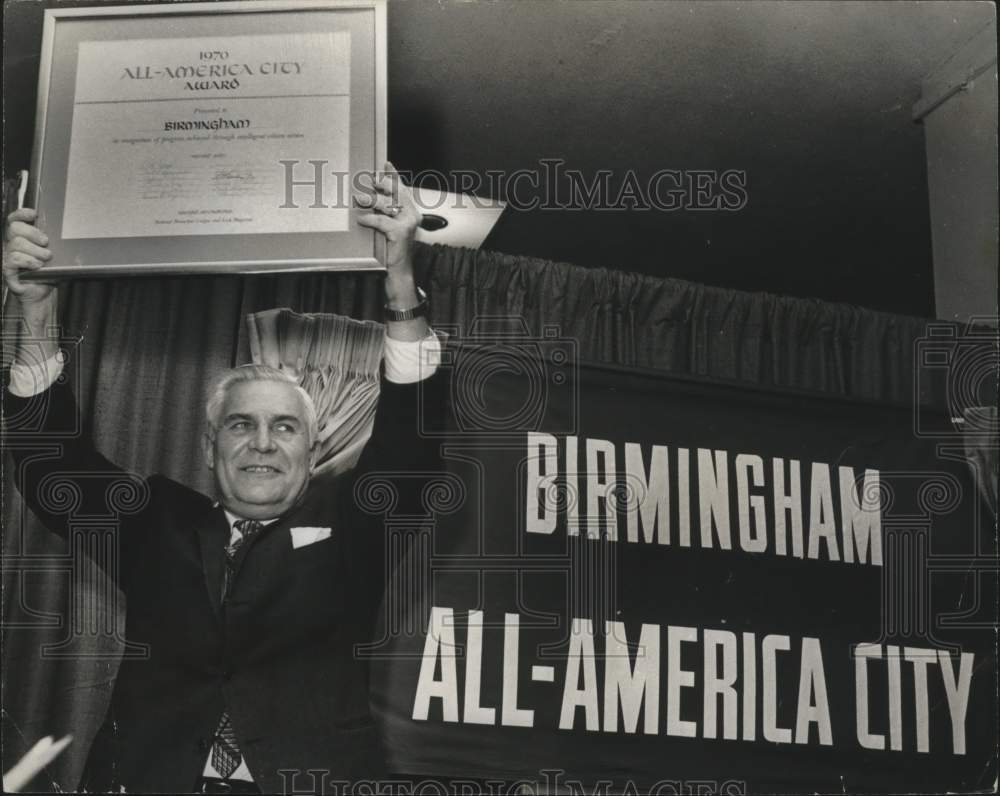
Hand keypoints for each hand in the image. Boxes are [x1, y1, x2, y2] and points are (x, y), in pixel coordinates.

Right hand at [4, 208, 53, 304]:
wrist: (44, 293)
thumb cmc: (48, 273)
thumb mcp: (53, 254)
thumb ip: (52, 242)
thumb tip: (64, 230)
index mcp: (21, 238)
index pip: (14, 220)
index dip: (21, 214)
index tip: (34, 214)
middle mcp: (11, 245)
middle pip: (14, 228)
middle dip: (33, 233)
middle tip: (45, 243)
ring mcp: (7, 257)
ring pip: (17, 243)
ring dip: (35, 251)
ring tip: (45, 259)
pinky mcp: (7, 269)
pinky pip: (14, 258)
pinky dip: (29, 261)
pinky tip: (38, 266)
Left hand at [355, 161, 421, 306]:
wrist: (399, 273)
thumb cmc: (392, 252)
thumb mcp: (389, 228)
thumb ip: (385, 213)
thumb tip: (369, 197)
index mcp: (411, 212)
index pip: (402, 189)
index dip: (394, 175)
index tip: (385, 164)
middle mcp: (413, 215)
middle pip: (396, 192)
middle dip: (381, 185)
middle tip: (367, 182)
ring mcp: (408, 223)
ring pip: (388, 204)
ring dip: (371, 201)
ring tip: (358, 199)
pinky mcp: (400, 232)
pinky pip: (381, 221)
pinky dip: (370, 219)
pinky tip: (361, 220)